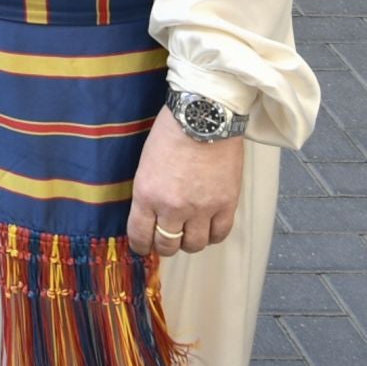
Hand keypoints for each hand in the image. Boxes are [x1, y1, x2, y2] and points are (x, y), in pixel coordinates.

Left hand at [126, 110, 243, 257]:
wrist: (203, 118)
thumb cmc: (170, 134)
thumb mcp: (145, 164)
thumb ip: (148, 193)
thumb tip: (148, 215)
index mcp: (147, 194)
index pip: (139, 234)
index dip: (139, 246)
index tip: (141, 247)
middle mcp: (173, 206)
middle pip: (167, 245)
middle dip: (163, 247)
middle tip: (165, 242)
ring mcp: (202, 208)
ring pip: (194, 244)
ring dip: (188, 243)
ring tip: (188, 234)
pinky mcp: (227, 204)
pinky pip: (220, 234)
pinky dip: (213, 236)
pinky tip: (208, 229)